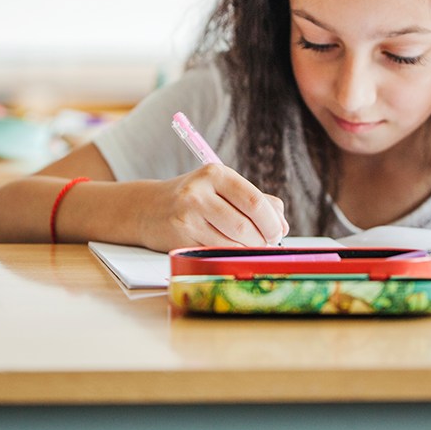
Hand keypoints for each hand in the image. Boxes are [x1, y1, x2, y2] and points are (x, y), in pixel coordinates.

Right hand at [137, 163, 287, 250]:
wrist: (148, 208)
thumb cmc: (194, 199)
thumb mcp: (222, 189)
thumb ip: (256, 201)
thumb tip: (282, 224)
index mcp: (215, 174)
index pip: (254, 200)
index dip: (271, 221)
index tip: (278, 232)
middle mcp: (199, 192)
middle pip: (244, 225)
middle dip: (262, 240)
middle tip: (266, 244)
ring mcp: (187, 216)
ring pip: (231, 243)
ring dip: (247, 251)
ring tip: (247, 247)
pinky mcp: (180, 238)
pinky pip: (216, 253)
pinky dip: (229, 256)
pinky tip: (228, 250)